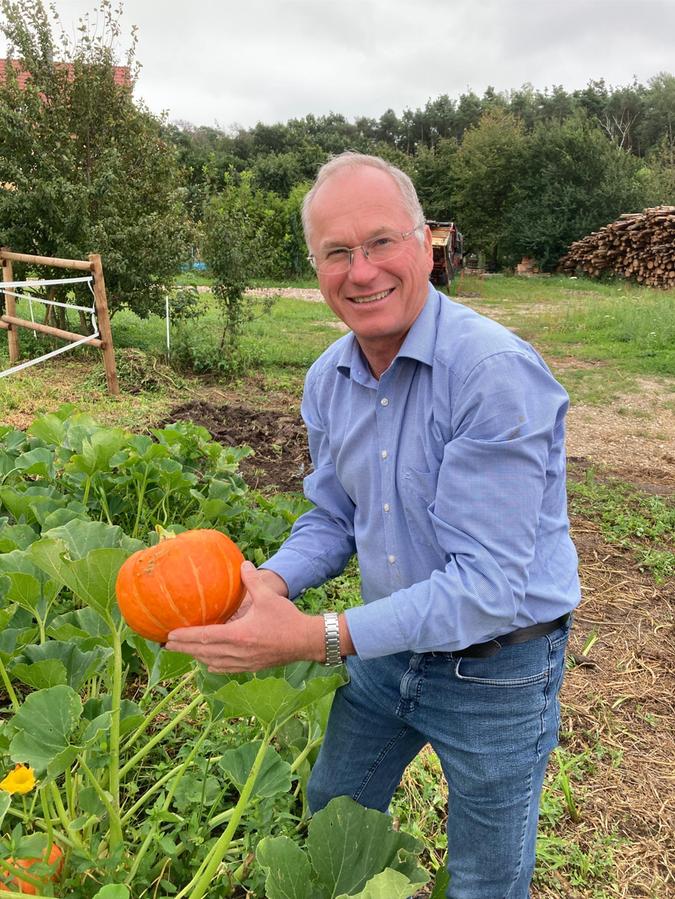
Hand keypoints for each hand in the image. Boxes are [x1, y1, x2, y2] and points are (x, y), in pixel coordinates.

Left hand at [165, 561, 324, 671]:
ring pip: (213, 662)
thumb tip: (243, 564)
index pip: (205, 637)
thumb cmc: (287, 619)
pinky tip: (209, 662)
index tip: (169, 635)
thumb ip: (252, 581)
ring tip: (184, 651)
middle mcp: (238, 652)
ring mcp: (244, 662)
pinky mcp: (251, 667)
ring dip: (197, 656)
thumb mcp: (268, 597)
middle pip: (204, 652)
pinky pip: (226, 668)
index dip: (186, 637)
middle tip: (166, 645)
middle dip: (184, 648)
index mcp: (239, 635)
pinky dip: (213, 664)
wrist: (306, 641)